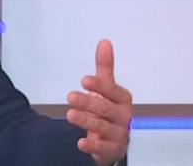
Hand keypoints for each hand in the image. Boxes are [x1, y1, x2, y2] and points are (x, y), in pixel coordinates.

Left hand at [66, 40, 132, 165]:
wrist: (113, 139)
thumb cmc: (108, 109)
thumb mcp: (106, 89)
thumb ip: (105, 67)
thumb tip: (104, 42)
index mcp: (122, 99)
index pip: (112, 91)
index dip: (100, 86)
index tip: (84, 80)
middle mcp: (123, 117)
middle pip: (105, 109)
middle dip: (88, 103)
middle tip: (70, 96)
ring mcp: (118, 134)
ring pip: (102, 127)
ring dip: (86, 120)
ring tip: (70, 114)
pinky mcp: (111, 149)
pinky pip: (102, 148)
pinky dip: (92, 146)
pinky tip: (80, 142)